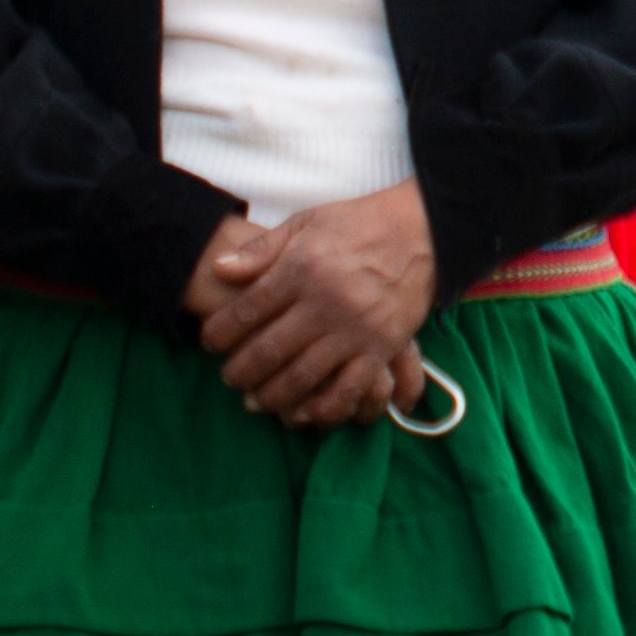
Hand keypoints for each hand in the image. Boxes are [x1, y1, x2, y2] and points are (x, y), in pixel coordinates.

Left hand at [187, 180, 439, 428]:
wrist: (425, 229)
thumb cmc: (359, 224)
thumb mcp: (306, 223)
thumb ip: (261, 249)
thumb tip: (219, 269)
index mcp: (303, 269)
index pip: (246, 312)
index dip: (219, 333)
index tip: (210, 342)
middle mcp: (327, 302)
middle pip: (268, 351)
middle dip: (239, 371)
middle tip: (229, 378)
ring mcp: (357, 328)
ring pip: (302, 377)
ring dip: (271, 396)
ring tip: (255, 399)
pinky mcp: (383, 346)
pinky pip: (349, 388)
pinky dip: (323, 407)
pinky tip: (304, 412)